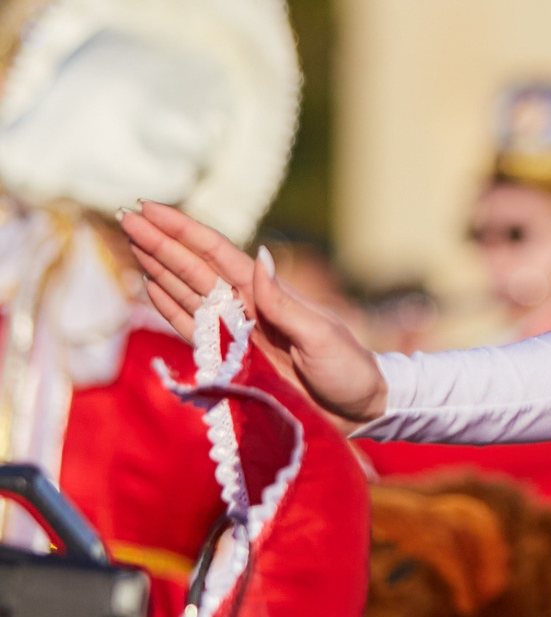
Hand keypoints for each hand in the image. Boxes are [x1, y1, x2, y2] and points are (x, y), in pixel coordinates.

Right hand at [119, 201, 390, 421]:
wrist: (358, 408)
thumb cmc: (348, 368)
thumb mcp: (320, 335)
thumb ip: (283, 303)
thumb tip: (259, 256)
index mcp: (268, 294)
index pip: (216, 254)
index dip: (183, 230)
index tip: (151, 208)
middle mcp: (247, 307)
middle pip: (193, 268)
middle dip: (160, 242)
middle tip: (126, 216)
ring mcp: (237, 331)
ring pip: (187, 293)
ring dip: (158, 268)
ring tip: (132, 243)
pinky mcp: (230, 359)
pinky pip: (192, 329)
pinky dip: (169, 309)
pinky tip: (151, 287)